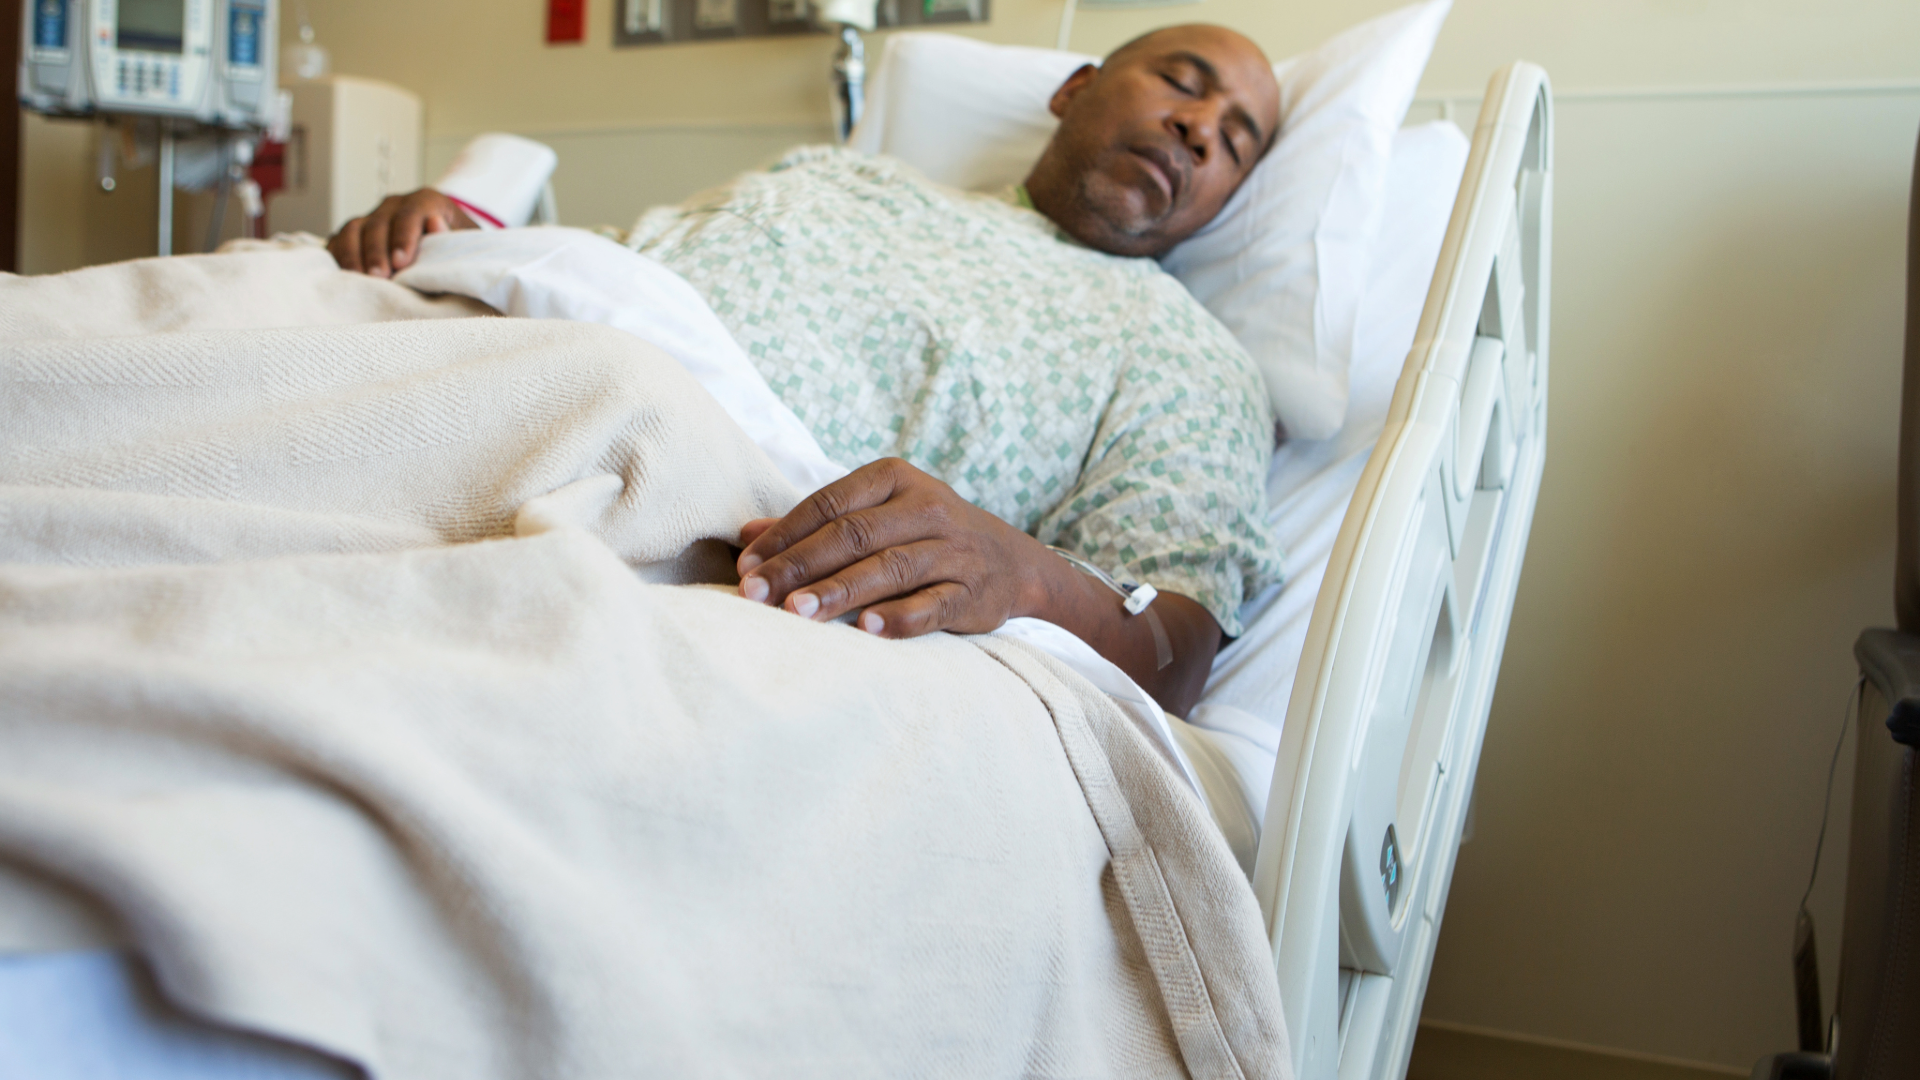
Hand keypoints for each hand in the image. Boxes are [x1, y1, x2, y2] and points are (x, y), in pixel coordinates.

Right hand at [327, 189, 476, 277]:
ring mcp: (372, 217)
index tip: (401, 262)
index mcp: (425, 201)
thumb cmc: (458, 247)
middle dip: (376, 252)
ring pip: (353, 229)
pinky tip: (342, 275)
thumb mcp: (465, 240)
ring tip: (359, 279)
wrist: (446, 246)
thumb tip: (435, 223)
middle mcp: (395, 205)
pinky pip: (339, 241)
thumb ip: (453, 234)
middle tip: (379, 277)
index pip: (411, 214)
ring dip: (353, 255)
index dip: (404, 237)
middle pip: (379, 224)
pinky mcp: (356, 234)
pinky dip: (338, 256)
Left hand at [735, 458, 1048, 637]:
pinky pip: (933, 604)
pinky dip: (900, 617)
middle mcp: (926, 508)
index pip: (829, 503)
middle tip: (756, 594)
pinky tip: (866, 629)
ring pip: (890, 568)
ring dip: (839, 591)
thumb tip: (744, 534)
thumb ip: (816, 524)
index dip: (785, 535)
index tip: (746, 567)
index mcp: (895, 479)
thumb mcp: (878, 514)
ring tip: (796, 612)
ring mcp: (953, 550)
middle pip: (853, 535)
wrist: (1013, 562)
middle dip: (800, 565)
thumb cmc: (925, 536)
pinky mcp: (973, 591)